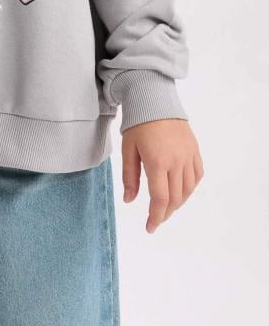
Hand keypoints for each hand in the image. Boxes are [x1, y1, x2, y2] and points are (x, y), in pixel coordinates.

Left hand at [121, 118, 203, 233]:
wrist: (154, 98)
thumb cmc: (137, 123)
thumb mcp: (128, 149)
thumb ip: (129, 176)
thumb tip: (130, 201)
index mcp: (157, 161)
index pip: (160, 198)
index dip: (155, 217)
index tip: (150, 227)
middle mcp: (176, 161)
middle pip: (175, 198)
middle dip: (165, 213)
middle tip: (156, 219)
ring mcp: (188, 156)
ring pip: (188, 190)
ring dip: (178, 203)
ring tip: (166, 207)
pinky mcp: (195, 150)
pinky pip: (197, 176)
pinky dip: (190, 188)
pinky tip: (181, 191)